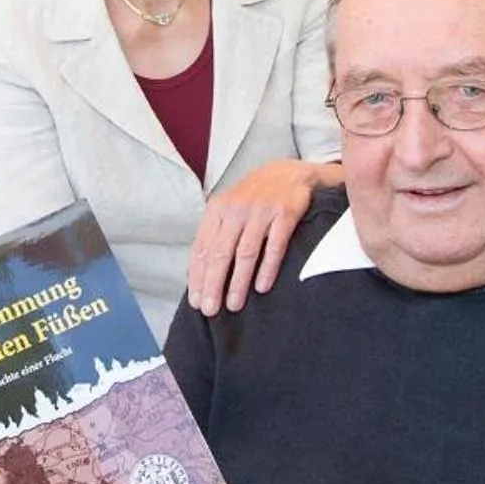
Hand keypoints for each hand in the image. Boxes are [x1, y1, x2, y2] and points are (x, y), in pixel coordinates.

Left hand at [188, 159, 333, 315]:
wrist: (288, 173)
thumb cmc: (252, 198)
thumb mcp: (227, 209)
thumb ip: (213, 236)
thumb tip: (195, 273)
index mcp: (217, 210)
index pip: (202, 248)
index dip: (198, 276)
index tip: (196, 301)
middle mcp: (236, 210)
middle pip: (221, 253)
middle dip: (213, 284)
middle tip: (210, 310)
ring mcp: (261, 211)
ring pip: (245, 252)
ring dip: (238, 281)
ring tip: (233, 305)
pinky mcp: (284, 214)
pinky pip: (275, 246)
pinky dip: (267, 268)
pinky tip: (261, 287)